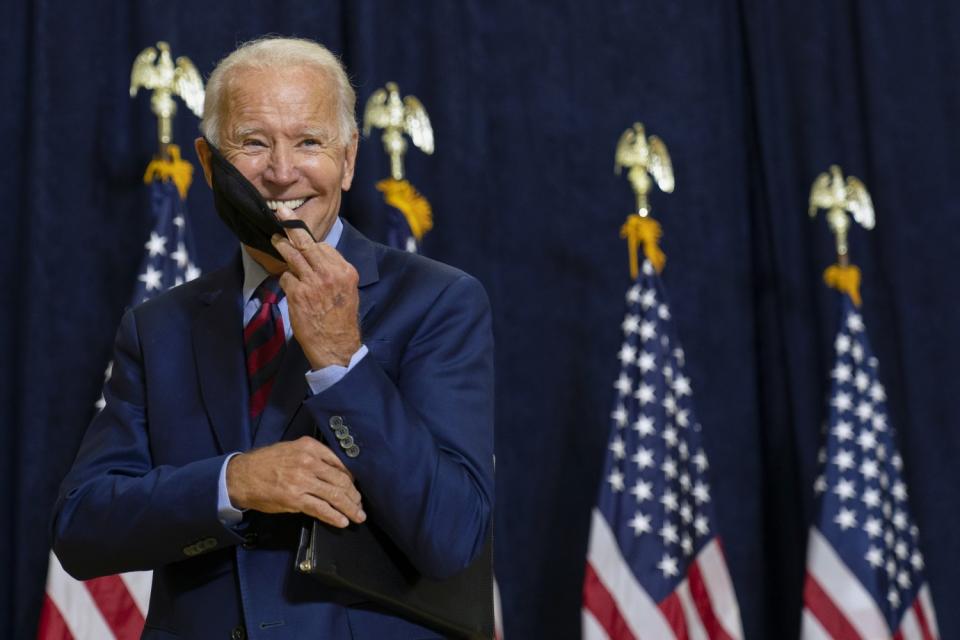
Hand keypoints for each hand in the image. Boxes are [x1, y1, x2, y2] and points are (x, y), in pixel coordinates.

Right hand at [226, 436, 365, 527]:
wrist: (241, 476)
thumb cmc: (267, 463)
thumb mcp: (292, 450)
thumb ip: (314, 457)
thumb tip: (335, 473)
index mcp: (310, 447)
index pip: (340, 463)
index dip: (352, 478)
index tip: (355, 487)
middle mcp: (309, 462)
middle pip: (341, 480)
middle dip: (354, 495)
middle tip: (360, 504)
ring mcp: (302, 481)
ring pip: (335, 495)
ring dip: (350, 508)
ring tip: (358, 516)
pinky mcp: (295, 499)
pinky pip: (321, 509)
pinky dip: (334, 516)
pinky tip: (342, 521)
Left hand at [271, 206, 361, 368]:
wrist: (336, 345)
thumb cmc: (341, 319)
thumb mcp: (347, 291)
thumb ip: (334, 272)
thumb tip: (318, 255)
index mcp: (346, 271)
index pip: (325, 247)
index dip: (311, 241)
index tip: (301, 231)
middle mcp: (330, 274)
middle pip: (308, 244)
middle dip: (292, 227)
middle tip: (281, 214)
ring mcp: (313, 283)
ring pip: (293, 256)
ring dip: (282, 246)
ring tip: (275, 238)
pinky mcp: (298, 294)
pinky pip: (286, 277)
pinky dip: (286, 280)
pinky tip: (290, 287)